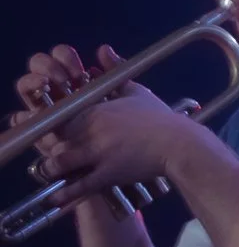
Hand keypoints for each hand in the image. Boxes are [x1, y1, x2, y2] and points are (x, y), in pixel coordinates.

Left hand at [24, 47, 188, 211]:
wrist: (179, 144)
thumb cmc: (159, 117)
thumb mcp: (135, 90)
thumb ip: (115, 71)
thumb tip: (103, 49)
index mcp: (95, 110)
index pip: (60, 118)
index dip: (53, 127)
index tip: (55, 133)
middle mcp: (92, 130)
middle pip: (56, 140)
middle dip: (52, 148)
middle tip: (54, 154)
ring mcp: (99, 152)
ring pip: (60, 162)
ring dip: (54, 168)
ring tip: (55, 173)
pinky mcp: (107, 174)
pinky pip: (79, 185)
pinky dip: (64, 193)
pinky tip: (55, 196)